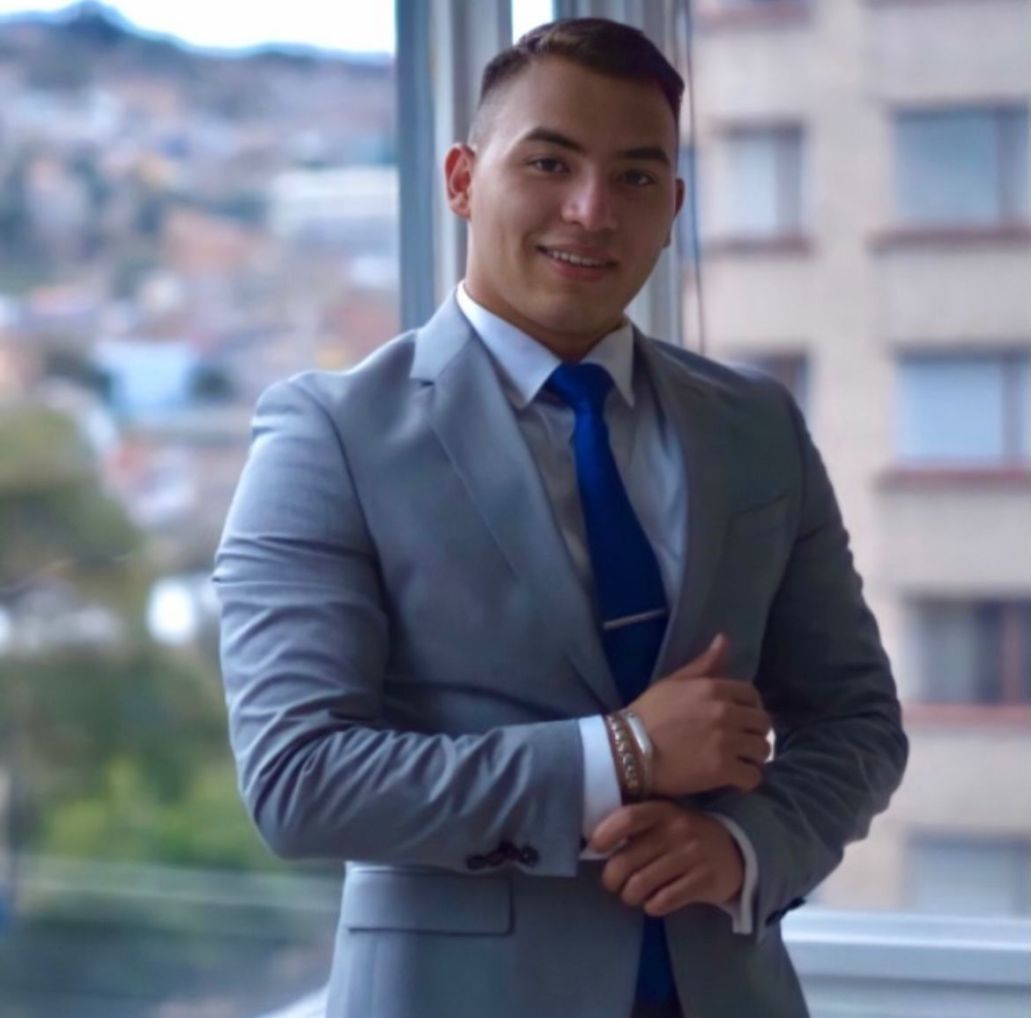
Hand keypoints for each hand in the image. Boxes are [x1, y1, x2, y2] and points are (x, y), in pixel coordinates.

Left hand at [590, 801, 743, 916]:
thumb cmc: (686, 835)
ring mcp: (692, 855)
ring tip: (631, 895)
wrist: (736, 851)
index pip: (628, 818)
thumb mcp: (665, 820)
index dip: (606, 834)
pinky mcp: (704, 881)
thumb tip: (595, 844)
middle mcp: (677, 830)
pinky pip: (664, 900)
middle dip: (611, 878)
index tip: (596, 847)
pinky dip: (652, 906)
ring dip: (629, 895)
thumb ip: (637, 827)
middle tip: (612, 884)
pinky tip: (653, 902)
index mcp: (662, 811)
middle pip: (628, 859)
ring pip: (642, 884)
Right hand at [628, 633, 771, 796]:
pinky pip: (753, 776)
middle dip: (755, 732)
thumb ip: (703, 664)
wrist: (629, 749)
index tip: (742, 718)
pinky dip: (747, 779)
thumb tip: (724, 640)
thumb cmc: (648, 714)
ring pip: (763, 750)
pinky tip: (736, 779)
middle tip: (742, 742)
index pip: (752, 695)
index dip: (751, 706)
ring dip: (754, 756)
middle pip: (763, 723)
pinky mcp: (723, 770)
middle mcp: (726, 713)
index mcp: (714, 688)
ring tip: (740, 760)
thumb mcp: (673, 682)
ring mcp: (726, 742)